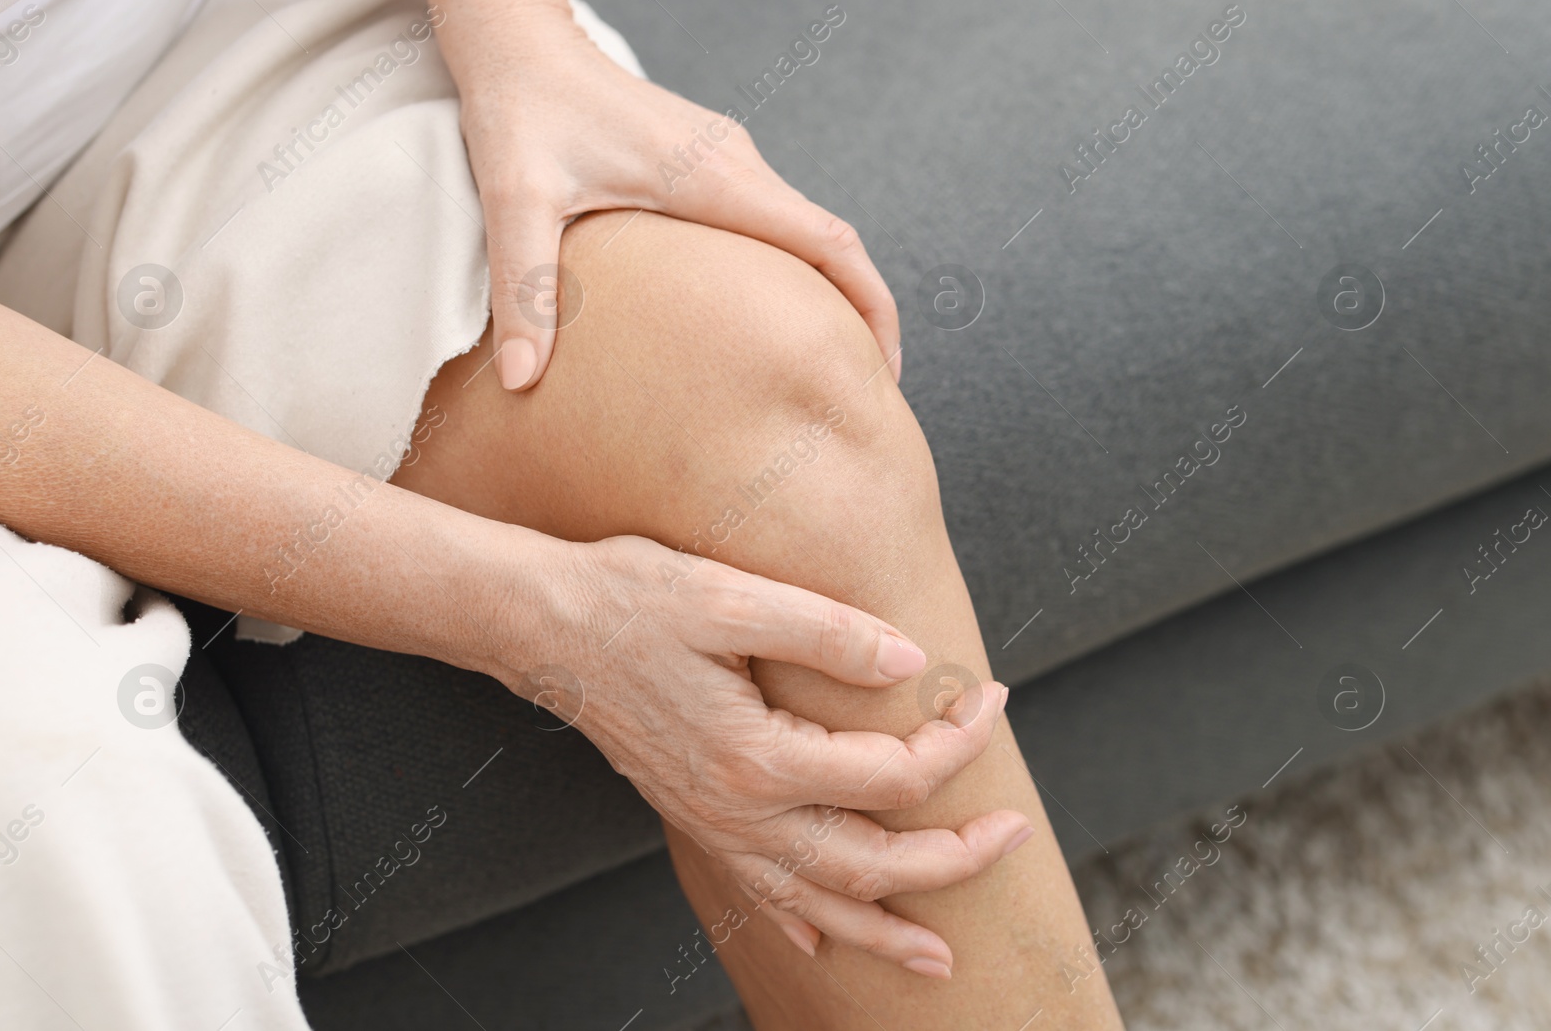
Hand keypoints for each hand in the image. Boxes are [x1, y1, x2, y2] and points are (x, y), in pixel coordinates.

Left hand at [444, 3, 900, 390]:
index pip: (829, 243)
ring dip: (825, 295)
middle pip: (832, 245)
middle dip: (860, 315)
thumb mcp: (516, 201)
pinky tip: (764, 319)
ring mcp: (727, 163)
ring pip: (803, 235)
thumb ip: (526, 291)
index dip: (870, 308)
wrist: (519, 46)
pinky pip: (771, 224)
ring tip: (820, 366)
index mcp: (716, 177)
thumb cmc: (521, 111)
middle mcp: (736, 166)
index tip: (883, 370)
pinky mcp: (708, 165)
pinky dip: (789, 274)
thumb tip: (523, 380)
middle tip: (857, 391)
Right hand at [507, 534, 1029, 975]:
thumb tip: (912, 663)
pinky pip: (756, 895)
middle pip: (870, 863)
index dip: (957, 742)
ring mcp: (713, 823)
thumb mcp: (728, 597)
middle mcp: (738, 809)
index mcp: (758, 757)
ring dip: (884, 929)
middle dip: (954, 858)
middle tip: (1018, 830)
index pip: (892, 774)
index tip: (994, 695)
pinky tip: (821, 946)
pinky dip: (799, 925)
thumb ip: (827, 632)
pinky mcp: (693, 815)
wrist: (539, 625)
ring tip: (941, 959)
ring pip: (816, 902)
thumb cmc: (629, 598)